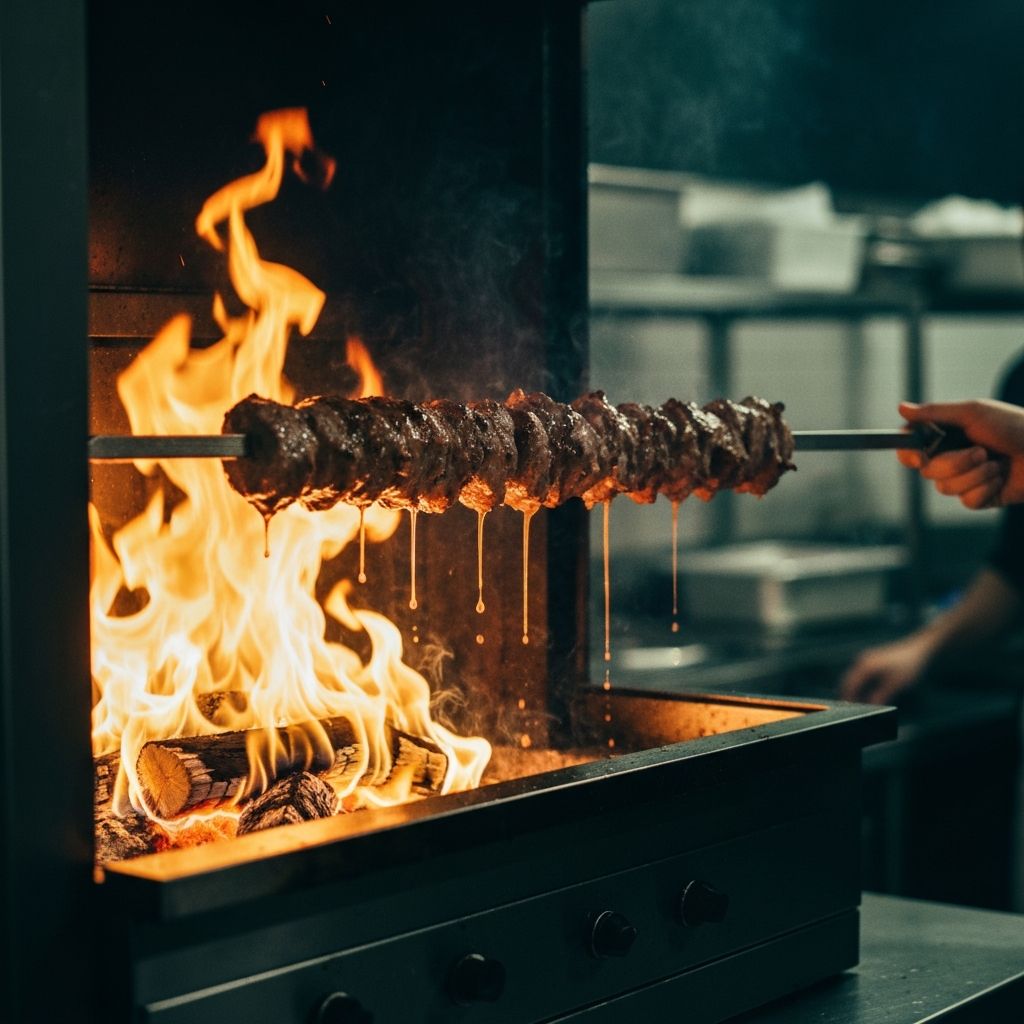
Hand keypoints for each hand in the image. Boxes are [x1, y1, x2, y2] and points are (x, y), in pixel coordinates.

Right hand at [839, 634, 933, 703]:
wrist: (917, 649)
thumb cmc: (908, 666)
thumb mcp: (896, 684)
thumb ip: (881, 696)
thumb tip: (870, 707)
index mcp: (866, 666)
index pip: (851, 685)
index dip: (849, 698)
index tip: (849, 710)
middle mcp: (862, 661)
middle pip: (848, 680)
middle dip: (847, 694)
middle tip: (849, 710)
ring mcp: (865, 659)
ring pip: (852, 677)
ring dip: (852, 689)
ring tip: (855, 704)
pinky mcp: (870, 660)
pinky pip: (858, 674)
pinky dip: (858, 684)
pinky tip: (863, 693)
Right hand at [898, 400, 1023, 508]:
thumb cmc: (1013, 426)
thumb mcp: (972, 413)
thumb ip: (934, 413)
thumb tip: (901, 408)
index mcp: (944, 436)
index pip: (910, 448)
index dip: (908, 454)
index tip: (919, 457)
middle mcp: (950, 458)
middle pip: (928, 471)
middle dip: (956, 463)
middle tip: (981, 451)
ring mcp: (963, 479)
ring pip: (946, 488)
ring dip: (976, 475)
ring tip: (997, 463)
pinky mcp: (978, 498)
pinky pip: (967, 501)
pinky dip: (986, 488)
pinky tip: (1001, 479)